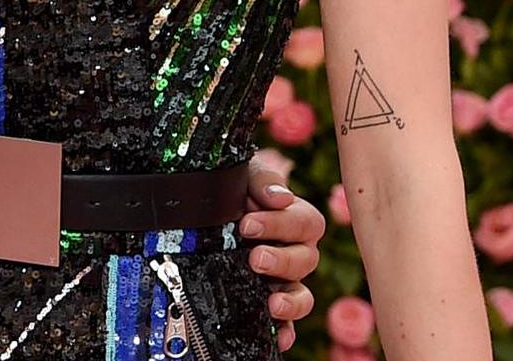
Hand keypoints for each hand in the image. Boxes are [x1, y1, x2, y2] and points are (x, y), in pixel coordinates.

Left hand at [240, 164, 324, 351]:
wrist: (206, 210)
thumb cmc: (234, 189)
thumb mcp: (245, 175)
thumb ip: (262, 182)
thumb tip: (280, 198)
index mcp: (297, 220)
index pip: (305, 224)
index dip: (280, 225)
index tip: (248, 223)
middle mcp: (296, 252)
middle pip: (306, 261)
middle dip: (281, 260)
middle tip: (254, 257)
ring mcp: (284, 281)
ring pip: (301, 295)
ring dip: (290, 301)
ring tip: (272, 303)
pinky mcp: (271, 302)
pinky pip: (286, 323)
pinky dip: (284, 331)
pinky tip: (276, 336)